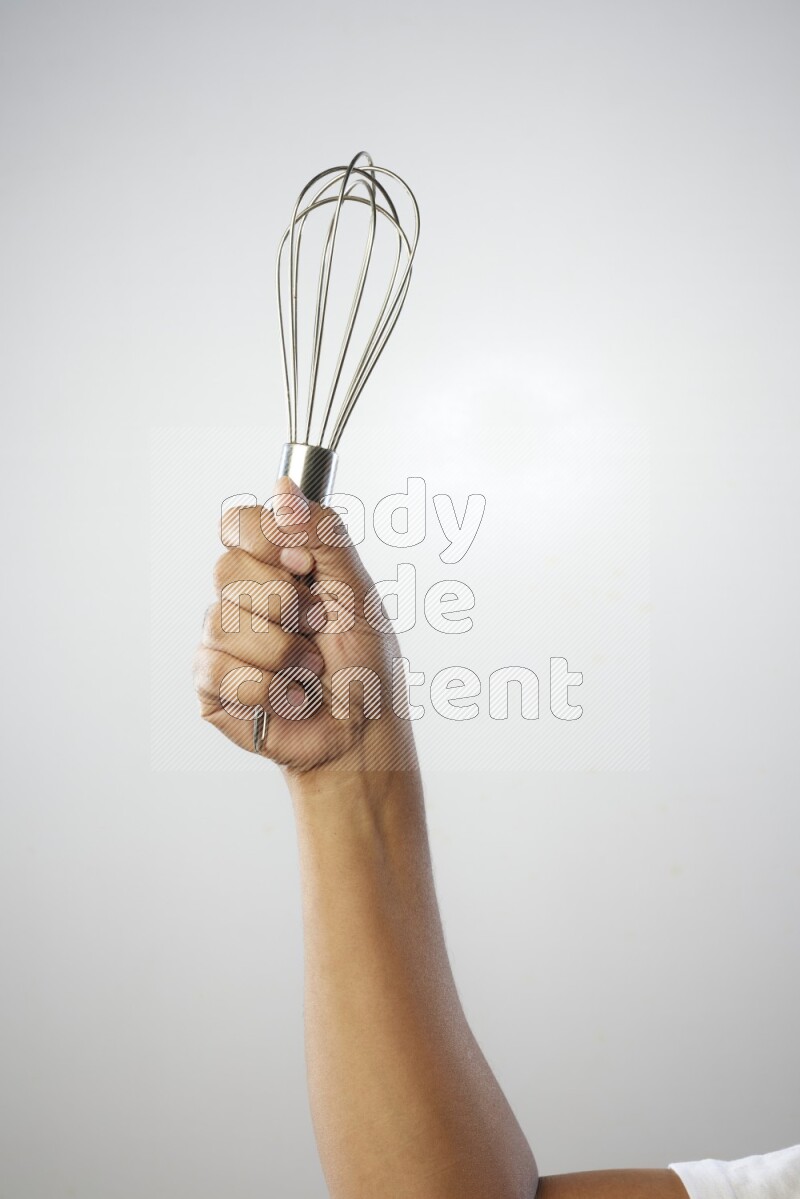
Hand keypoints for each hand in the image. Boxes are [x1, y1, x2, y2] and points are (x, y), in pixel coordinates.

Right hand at [194, 477, 417, 778]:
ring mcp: (222, 642)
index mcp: (275, 568)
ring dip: (284, 652)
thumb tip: (283, 487)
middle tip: (318, 628)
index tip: (303, 566)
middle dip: (284, 603)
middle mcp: (242, 599)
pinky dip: (269, 687)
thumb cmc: (365, 665)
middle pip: (227, 570)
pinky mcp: (213, 686)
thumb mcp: (357, 592)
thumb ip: (323, 536)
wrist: (364, 732)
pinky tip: (292, 697)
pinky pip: (220, 669)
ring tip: (310, 670)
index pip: (237, 524)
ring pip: (224, 622)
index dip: (266, 541)